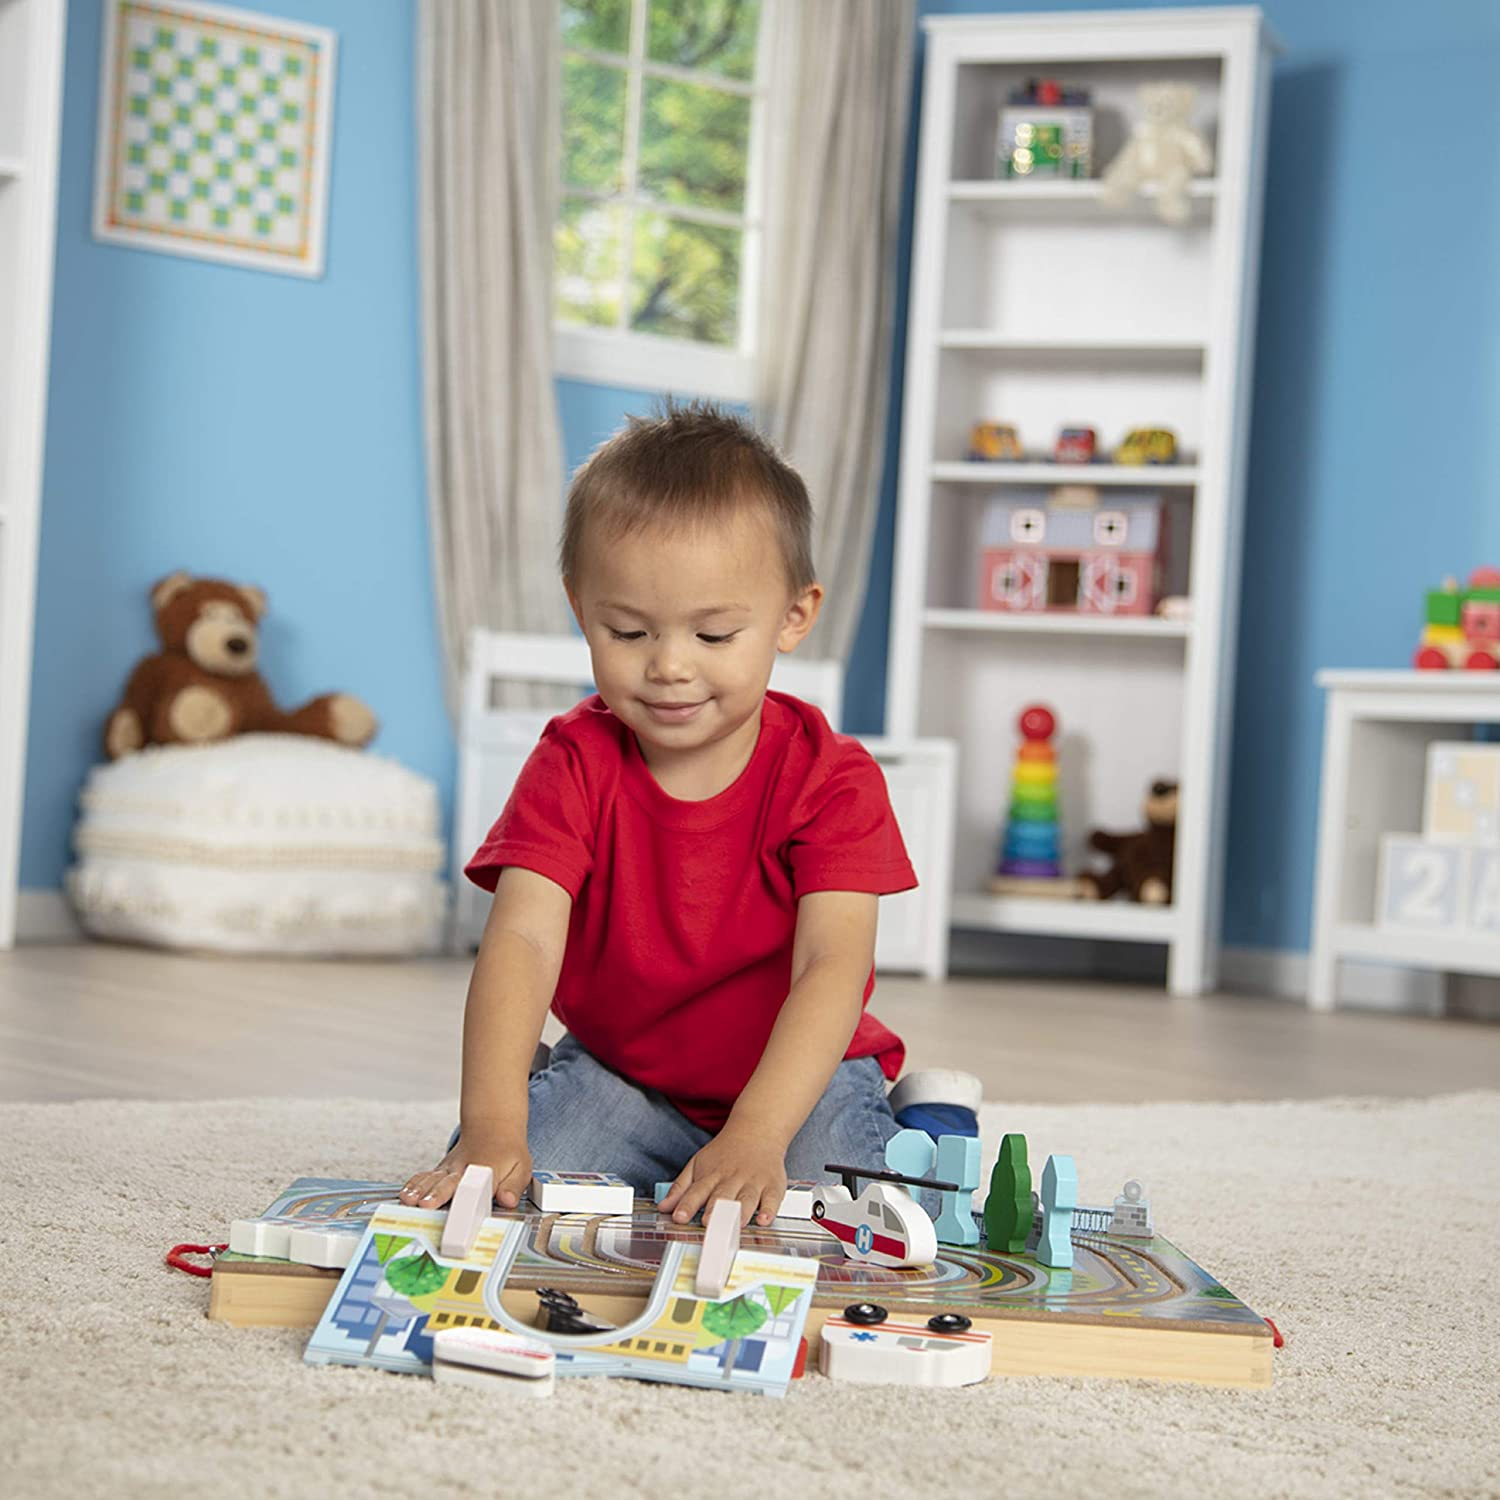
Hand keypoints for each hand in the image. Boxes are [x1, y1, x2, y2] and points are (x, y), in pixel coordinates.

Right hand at [398, 1128, 530, 1210]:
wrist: (493, 1126)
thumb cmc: (507, 1151)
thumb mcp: (521, 1167)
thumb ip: (513, 1186)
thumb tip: (507, 1200)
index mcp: (484, 1171)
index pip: (476, 1187)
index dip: (468, 1200)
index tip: (462, 1214)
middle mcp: (463, 1169)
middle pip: (448, 1183)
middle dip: (436, 1195)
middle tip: (425, 1205)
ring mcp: (448, 1169)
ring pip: (432, 1179)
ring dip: (419, 1190)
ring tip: (407, 1201)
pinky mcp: (439, 1171)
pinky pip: (424, 1176)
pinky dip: (413, 1185)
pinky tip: (404, 1195)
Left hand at [659, 1126, 786, 1227]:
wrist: (756, 1129)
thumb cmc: (725, 1152)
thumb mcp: (698, 1164)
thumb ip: (681, 1188)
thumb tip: (663, 1208)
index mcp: (711, 1175)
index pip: (696, 1191)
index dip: (687, 1205)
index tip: (679, 1218)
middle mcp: (732, 1178)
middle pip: (722, 1196)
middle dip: (715, 1210)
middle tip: (708, 1224)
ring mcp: (753, 1181)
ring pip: (747, 1198)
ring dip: (740, 1212)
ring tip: (735, 1224)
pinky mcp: (772, 1185)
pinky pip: (772, 1199)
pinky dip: (769, 1210)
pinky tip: (764, 1220)